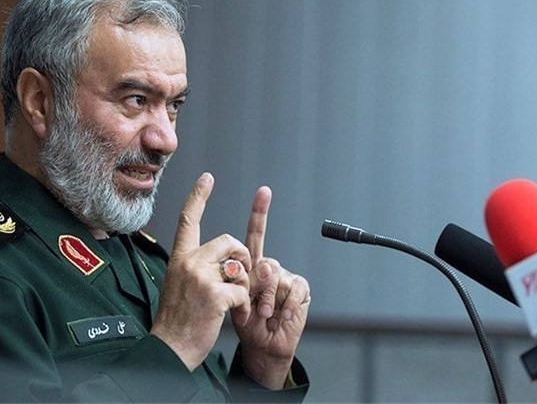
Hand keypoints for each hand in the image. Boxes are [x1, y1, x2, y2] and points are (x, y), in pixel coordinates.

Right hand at [150, 173, 251, 370]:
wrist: (170, 350)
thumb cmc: (178, 321)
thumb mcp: (179, 286)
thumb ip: (198, 267)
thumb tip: (226, 261)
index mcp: (179, 259)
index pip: (188, 220)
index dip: (198, 197)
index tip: (207, 178)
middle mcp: (188, 263)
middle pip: (229, 240)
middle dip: (243, 257)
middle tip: (242, 278)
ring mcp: (200, 277)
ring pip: (240, 266)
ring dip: (244, 286)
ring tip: (235, 304)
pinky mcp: (214, 294)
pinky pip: (243, 290)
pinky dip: (245, 306)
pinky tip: (236, 316)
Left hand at [233, 187, 310, 388]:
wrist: (263, 346)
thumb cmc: (247, 323)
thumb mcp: (237, 300)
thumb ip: (246, 279)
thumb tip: (266, 264)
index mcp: (249, 265)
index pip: (252, 235)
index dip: (259, 212)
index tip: (264, 191)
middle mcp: (268, 266)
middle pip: (263, 259)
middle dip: (257, 285)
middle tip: (254, 307)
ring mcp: (285, 276)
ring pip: (275, 275)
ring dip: (268, 299)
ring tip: (264, 315)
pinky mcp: (300, 288)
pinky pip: (293, 288)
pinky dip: (286, 305)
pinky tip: (282, 315)